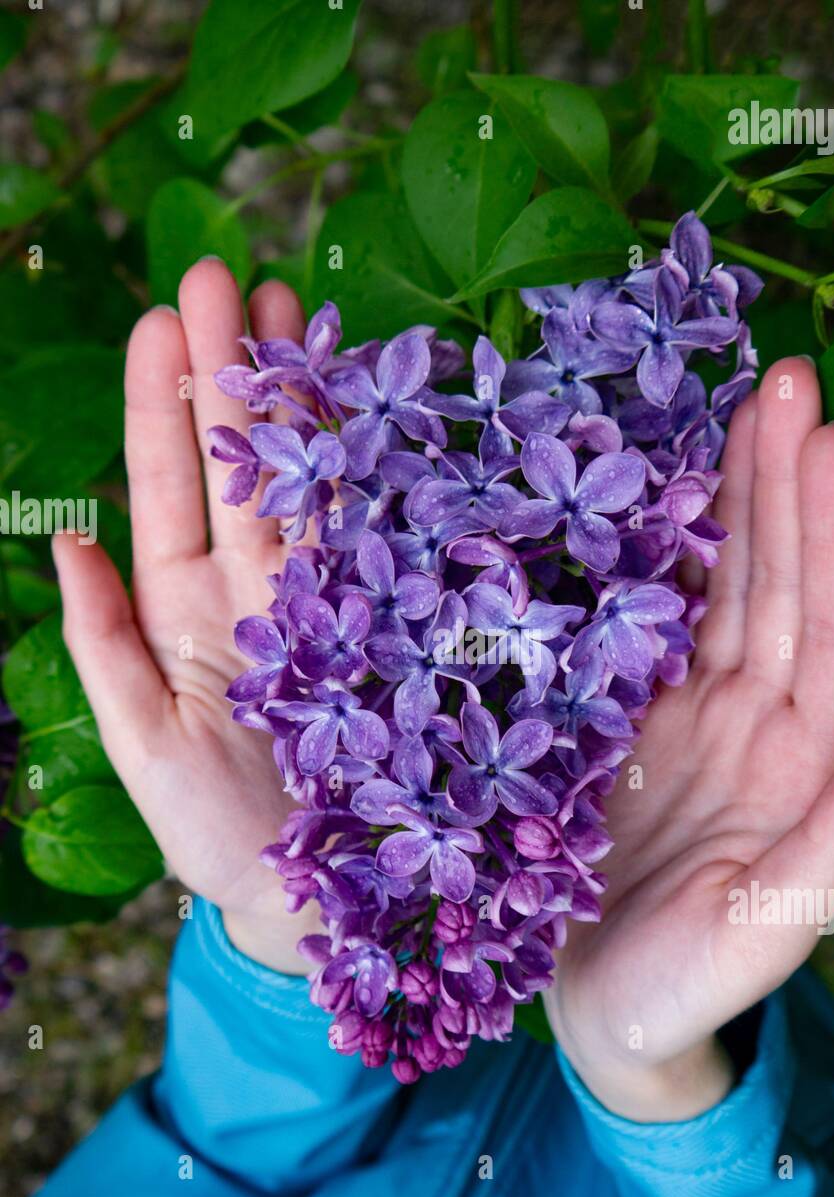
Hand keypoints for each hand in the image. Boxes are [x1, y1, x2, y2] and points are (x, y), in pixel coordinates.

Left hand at [54, 260, 318, 971]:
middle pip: (241, 462)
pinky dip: (370, 472)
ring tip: (295, 312)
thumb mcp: (143, 744)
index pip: (169, 487)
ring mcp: (326, 600)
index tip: (163, 319)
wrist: (320, 900)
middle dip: (231, 371)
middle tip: (231, 277)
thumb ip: (105, 644)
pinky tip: (367, 405)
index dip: (164, 403)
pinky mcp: (386, 624)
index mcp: (185, 609)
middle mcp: (255, 589)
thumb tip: (64, 537)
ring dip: (300, 399)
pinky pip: (375, 537)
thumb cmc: (221, 833)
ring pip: (310, 480)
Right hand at [543, 358, 833, 1120]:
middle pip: (791, 587)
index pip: (831, 636)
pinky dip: (682, 548)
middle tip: (786, 375)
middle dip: (792, 482)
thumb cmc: (678, 992)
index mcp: (799, 773)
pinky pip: (673, 617)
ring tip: (753, 400)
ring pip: (739, 586)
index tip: (826, 442)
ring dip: (748, 495)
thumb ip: (829, 853)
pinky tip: (683, 487)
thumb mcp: (753, 939)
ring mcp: (704, 716)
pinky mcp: (644, 717)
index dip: (832, 538)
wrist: (597, 1013)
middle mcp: (762, 727)